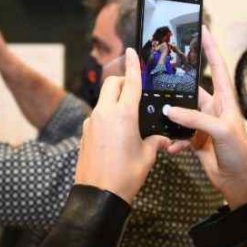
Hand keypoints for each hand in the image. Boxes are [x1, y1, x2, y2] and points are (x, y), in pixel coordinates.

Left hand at [75, 48, 170, 203]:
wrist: (98, 195)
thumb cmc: (125, 175)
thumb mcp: (147, 157)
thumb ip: (154, 141)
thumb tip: (161, 139)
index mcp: (123, 114)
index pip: (130, 82)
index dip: (133, 65)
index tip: (131, 51)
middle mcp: (104, 113)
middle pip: (111, 85)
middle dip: (121, 81)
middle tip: (133, 89)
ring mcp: (91, 122)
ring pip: (103, 101)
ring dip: (114, 100)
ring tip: (128, 119)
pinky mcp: (85, 133)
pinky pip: (97, 116)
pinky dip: (107, 116)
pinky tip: (116, 134)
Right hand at [167, 27, 246, 208]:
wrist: (236, 181)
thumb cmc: (237, 152)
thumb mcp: (220, 131)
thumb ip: (195, 119)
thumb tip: (170, 111)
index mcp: (225, 101)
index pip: (219, 68)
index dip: (210, 49)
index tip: (201, 30)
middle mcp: (213, 109)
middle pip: (192, 91)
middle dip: (178, 86)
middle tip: (160, 76)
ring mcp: (202, 124)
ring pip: (181, 114)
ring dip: (172, 119)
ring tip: (160, 118)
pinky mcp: (194, 139)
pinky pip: (178, 135)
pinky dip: (173, 141)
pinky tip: (170, 147)